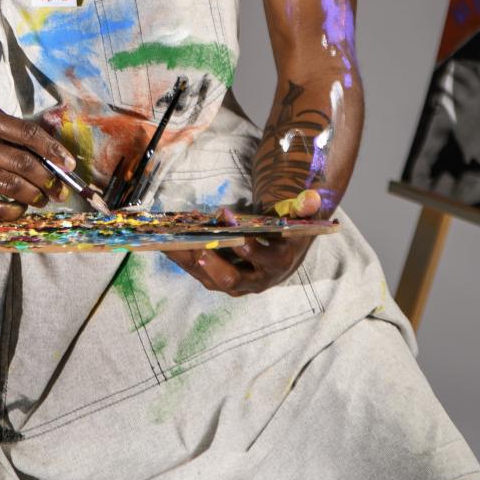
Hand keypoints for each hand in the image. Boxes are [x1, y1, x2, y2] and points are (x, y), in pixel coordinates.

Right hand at [0, 108, 75, 221]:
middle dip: (49, 178)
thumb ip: (17, 138)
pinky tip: (20, 207)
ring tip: (42, 198)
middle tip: (60, 189)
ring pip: (12, 186)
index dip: (53, 149)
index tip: (70, 164)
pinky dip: (16, 210)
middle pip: (22, 162)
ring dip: (35, 195)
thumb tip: (60, 160)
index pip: (26, 132)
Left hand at [163, 190, 320, 295]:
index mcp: (278, 264)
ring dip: (189, 261)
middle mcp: (257, 280)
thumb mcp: (301, 215)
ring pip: (209, 277)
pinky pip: (200, 271)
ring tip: (167, 243)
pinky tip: (166, 243)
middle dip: (212, 264)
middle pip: (231, 280)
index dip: (251, 249)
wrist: (286, 245)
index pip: (264, 261)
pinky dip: (184, 258)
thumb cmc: (290, 227)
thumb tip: (314, 198)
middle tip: (196, 248)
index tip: (235, 227)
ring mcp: (237, 282)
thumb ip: (306, 207)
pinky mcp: (221, 277)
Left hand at [411, 48, 479, 188]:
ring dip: (442, 83)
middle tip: (444, 73)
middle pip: (464, 71)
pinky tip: (436, 102)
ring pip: (451, 82)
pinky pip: (442, 98)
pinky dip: (437, 98)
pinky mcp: (458, 113)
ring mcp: (472, 102)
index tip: (460, 66)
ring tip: (439, 87)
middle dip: (452, 70)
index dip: (467, 65)